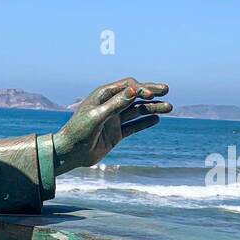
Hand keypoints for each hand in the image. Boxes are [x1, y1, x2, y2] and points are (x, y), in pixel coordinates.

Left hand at [54, 78, 170, 173]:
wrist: (69, 153)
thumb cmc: (78, 132)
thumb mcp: (97, 117)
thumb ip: (116, 104)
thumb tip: (134, 90)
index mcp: (103, 96)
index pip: (126, 86)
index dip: (140, 88)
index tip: (151, 95)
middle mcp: (110, 105)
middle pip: (135, 96)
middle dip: (151, 92)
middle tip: (167, 90)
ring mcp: (114, 120)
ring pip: (137, 111)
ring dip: (152, 108)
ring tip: (170, 108)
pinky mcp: (116, 134)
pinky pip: (134, 126)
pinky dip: (145, 123)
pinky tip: (156, 119)